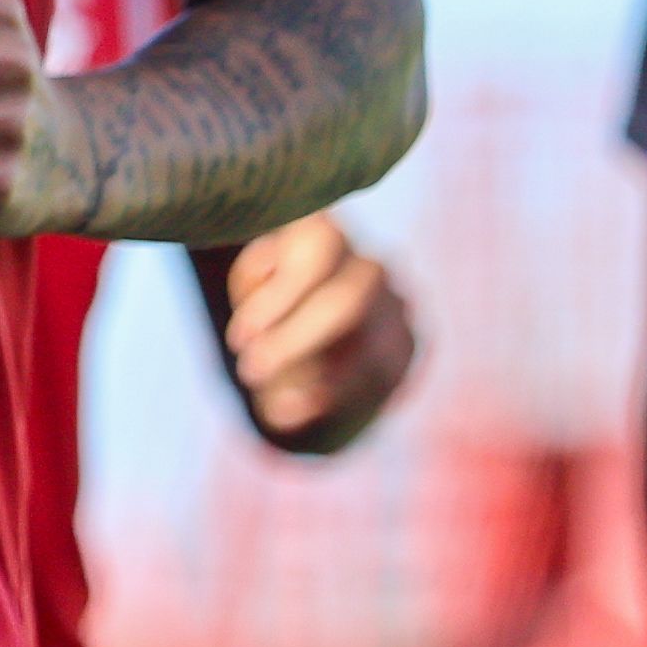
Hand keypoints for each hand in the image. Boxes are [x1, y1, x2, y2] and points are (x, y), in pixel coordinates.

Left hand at [214, 212, 417, 455]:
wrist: (320, 301)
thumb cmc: (274, 281)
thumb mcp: (253, 276)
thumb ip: (257, 287)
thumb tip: (264, 330)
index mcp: (329, 232)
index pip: (318, 251)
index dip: (280, 297)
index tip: (238, 340)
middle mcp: (371, 266)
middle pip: (348, 301)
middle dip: (296, 341)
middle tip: (250, 372)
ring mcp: (397, 307)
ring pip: (370, 348)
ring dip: (317, 382)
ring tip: (272, 406)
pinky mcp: (408, 345)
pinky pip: (379, 378)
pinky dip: (331, 399)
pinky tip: (292, 414)